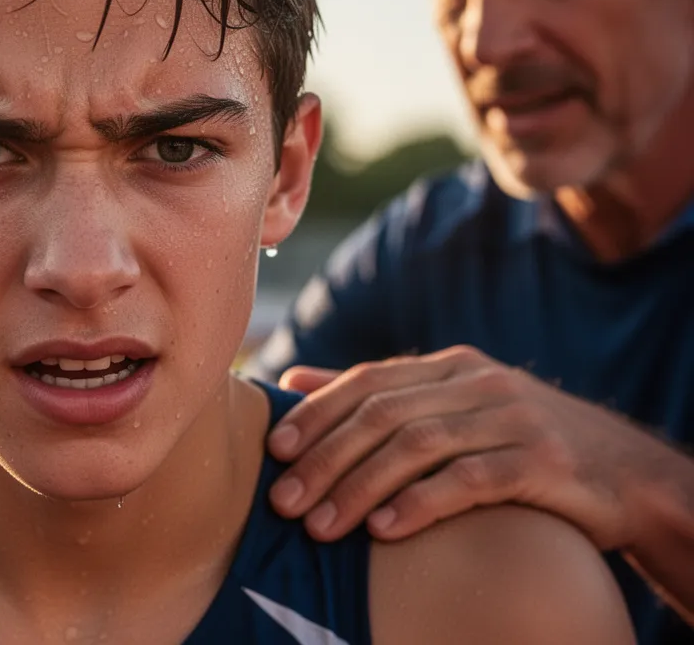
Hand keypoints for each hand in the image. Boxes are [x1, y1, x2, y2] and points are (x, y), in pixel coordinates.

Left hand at [267, 346, 661, 549]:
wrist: (624, 472)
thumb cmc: (519, 440)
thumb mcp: (451, 406)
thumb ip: (378, 395)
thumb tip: (295, 381)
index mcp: (450, 366)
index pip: (368, 381)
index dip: (317, 414)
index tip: (275, 451)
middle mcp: (478, 382)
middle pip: (384, 415)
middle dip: (326, 459)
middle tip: (284, 501)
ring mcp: (512, 417)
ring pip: (418, 446)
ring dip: (360, 487)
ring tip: (320, 526)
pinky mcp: (543, 461)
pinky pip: (470, 480)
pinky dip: (421, 504)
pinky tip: (383, 531)